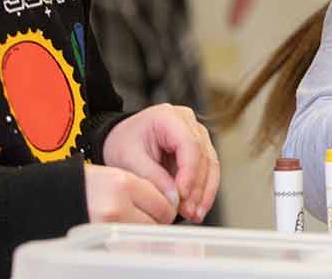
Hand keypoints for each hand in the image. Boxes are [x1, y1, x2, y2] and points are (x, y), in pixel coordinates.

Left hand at [101, 103, 220, 222]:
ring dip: (204, 192)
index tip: (182, 195)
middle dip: (198, 187)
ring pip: (210, 165)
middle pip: (203, 156)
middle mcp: (188, 123)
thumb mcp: (129, 159)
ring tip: (194, 214)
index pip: (189, 144)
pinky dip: (203, 191)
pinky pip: (207, 171)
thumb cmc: (123, 142)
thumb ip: (152, 177)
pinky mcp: (198, 150)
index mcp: (169, 117)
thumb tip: (174, 198)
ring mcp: (196, 135)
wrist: (120, 138)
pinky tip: (197, 208)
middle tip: (189, 211)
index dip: (189, 172)